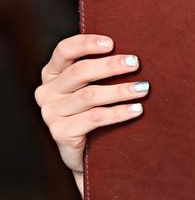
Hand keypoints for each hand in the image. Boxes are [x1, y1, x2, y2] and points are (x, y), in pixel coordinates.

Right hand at [34, 34, 147, 175]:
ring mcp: (51, 113)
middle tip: (135, 63)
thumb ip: (98, 71)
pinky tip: (136, 109)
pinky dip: (118, 113)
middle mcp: (47, 92)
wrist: (86, 157)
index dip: (87, 43)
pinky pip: (94, 118)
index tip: (111, 43)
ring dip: (119, 90)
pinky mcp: (61, 133)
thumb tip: (130, 54)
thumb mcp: (89, 88)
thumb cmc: (91, 114)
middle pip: (79, 72)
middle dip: (110, 66)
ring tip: (143, 88)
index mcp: (52, 75)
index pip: (64, 50)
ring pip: (89, 95)